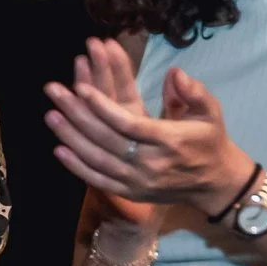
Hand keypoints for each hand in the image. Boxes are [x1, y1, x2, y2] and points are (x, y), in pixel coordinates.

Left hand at [44, 36, 249, 215]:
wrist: (215, 183)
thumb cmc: (209, 140)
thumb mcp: (211, 112)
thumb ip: (193, 92)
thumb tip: (174, 72)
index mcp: (170, 140)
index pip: (129, 124)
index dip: (103, 107)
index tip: (81, 87)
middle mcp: (152, 163)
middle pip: (106, 139)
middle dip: (77, 114)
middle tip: (54, 92)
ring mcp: (139, 181)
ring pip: (97, 160)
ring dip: (71, 138)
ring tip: (51, 115)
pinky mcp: (131, 193)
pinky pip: (99, 180)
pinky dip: (77, 167)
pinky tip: (59, 149)